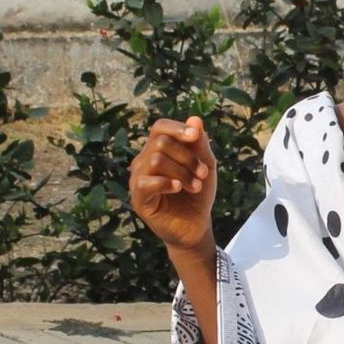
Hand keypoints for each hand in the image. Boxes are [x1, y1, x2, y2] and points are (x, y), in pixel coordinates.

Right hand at [128, 115, 217, 252]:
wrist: (195, 225)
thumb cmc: (198, 193)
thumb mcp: (205, 165)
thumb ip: (200, 143)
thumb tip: (195, 118)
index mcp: (158, 150)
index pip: (160, 127)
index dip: (177, 128)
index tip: (195, 137)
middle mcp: (144, 161)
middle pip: (161, 143)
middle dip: (187, 156)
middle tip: (203, 173)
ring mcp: (138, 179)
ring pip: (156, 159)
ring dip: (182, 172)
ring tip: (195, 185)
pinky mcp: (138, 198)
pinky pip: (147, 182)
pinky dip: (166, 182)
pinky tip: (179, 188)